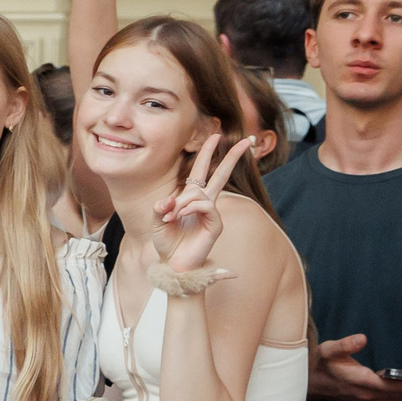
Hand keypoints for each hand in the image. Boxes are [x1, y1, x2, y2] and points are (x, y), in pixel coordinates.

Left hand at [150, 133, 253, 272]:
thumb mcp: (156, 221)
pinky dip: (190, 208)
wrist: (173, 265)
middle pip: (221, 175)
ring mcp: (212, 213)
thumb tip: (170, 199)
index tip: (216, 135)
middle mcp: (204, 203)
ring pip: (203, 193)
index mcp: (191, 199)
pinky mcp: (216, 224)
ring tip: (171, 217)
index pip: (201, 172)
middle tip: (245, 139)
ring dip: (183, 202)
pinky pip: (206, 206)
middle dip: (231, 157)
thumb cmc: (167, 243)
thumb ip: (161, 208)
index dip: (207, 154)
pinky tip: (180, 216)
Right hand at [307, 332, 401, 400]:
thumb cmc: (318, 365)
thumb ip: (346, 344)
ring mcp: (367, 399)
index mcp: (360, 382)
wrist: (307, 384)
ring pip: (397, 400)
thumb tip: (362, 338)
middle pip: (399, 395)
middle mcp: (366, 394)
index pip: (391, 385)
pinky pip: (391, 400)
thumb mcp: (328, 350)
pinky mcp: (367, 400)